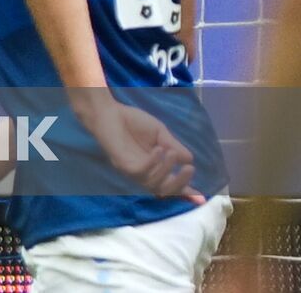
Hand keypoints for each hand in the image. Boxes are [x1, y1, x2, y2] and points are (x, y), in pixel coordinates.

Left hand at [83, 100, 202, 201]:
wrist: (109, 111)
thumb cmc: (133, 122)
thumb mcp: (160, 134)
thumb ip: (174, 147)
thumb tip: (190, 159)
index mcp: (154, 167)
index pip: (171, 184)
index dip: (186, 193)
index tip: (202, 199)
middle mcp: (143, 173)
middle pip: (163, 191)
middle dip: (180, 184)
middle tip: (189, 168)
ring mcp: (131, 170)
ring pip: (152, 183)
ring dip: (166, 169)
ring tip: (171, 152)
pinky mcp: (122, 164)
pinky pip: (139, 171)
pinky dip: (152, 163)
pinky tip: (158, 149)